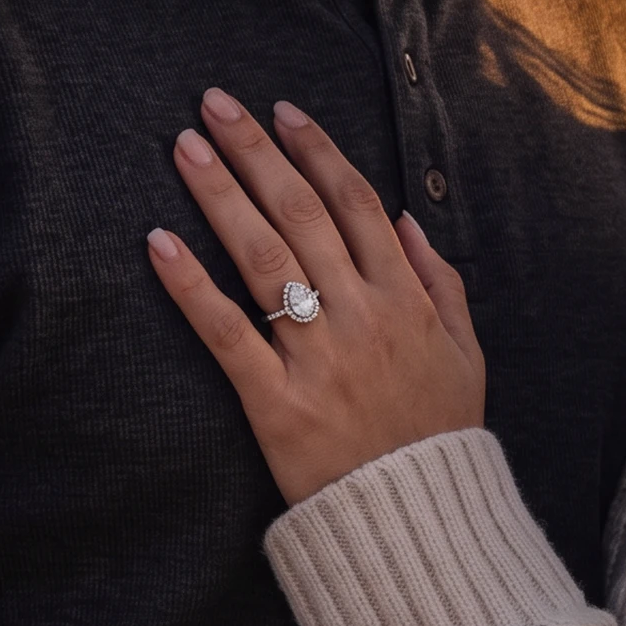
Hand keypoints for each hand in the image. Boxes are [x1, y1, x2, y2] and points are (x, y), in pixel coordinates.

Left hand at [146, 89, 484, 504]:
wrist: (418, 520)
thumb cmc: (438, 435)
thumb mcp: (466, 355)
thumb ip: (440, 284)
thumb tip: (404, 220)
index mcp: (407, 302)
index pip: (358, 205)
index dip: (319, 152)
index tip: (283, 111)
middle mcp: (363, 318)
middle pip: (303, 216)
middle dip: (258, 153)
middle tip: (214, 104)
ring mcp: (318, 357)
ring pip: (264, 258)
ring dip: (221, 196)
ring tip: (185, 148)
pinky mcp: (275, 401)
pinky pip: (226, 333)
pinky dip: (191, 286)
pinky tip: (159, 243)